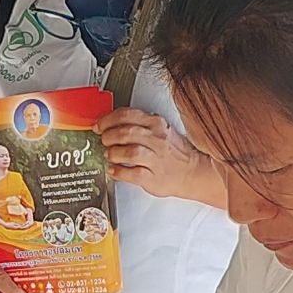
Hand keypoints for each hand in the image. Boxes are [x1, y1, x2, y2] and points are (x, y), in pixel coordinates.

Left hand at [97, 108, 214, 202]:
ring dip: (114, 153)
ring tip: (110, 155)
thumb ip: (138, 124)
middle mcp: (156, 139)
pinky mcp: (153, 177)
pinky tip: (114, 170)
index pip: (126, 115)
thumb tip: (111, 122)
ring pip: (129, 152)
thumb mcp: (159, 130)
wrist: (192, 172)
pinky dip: (118, 172)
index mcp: (156, 124)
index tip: (99, 126)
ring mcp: (156, 159)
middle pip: (125, 132)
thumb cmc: (173, 152)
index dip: (107, 120)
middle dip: (108, 136)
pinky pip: (132, 174)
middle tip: (104, 141)